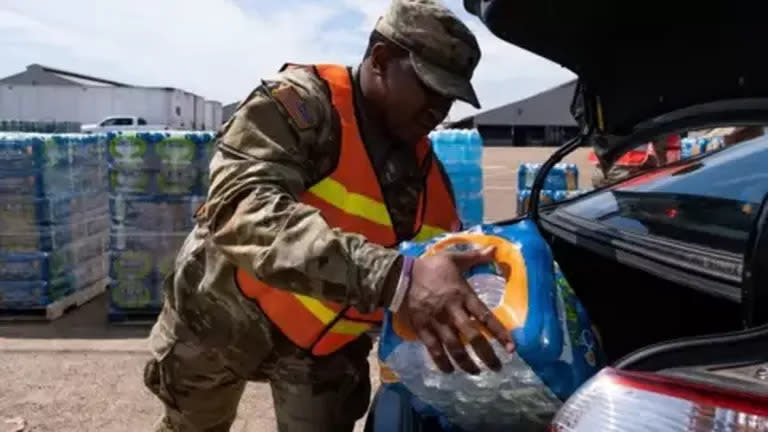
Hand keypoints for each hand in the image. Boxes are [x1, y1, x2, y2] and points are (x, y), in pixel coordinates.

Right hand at [397, 247, 515, 373]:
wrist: (401, 276)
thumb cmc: (430, 267)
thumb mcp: (454, 258)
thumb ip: (475, 257)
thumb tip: (495, 250)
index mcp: (463, 295)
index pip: (486, 317)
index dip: (500, 334)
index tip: (511, 349)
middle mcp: (452, 311)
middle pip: (472, 337)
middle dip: (486, 355)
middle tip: (497, 368)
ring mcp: (437, 322)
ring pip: (454, 347)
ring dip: (466, 363)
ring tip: (476, 372)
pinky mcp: (422, 329)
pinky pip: (434, 350)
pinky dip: (442, 362)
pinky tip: (449, 371)